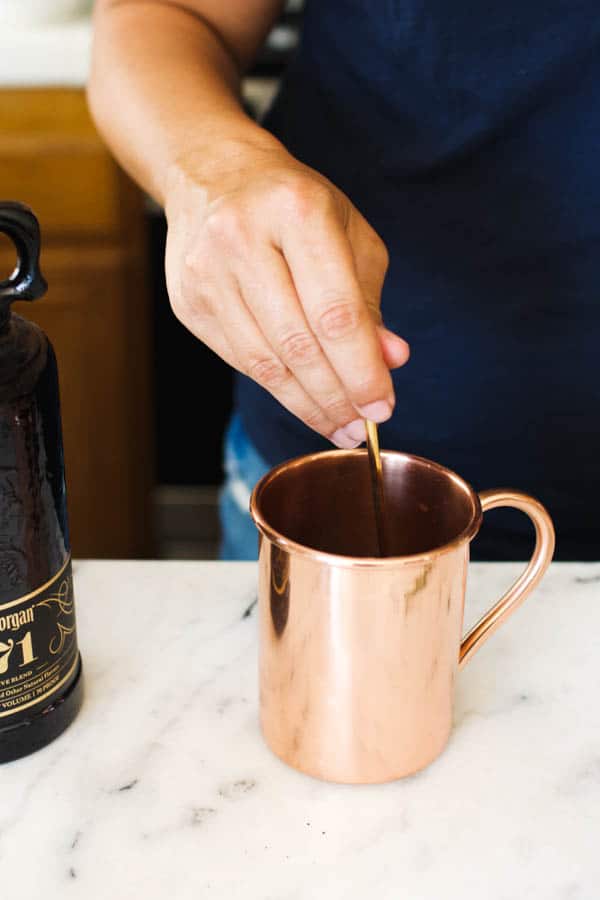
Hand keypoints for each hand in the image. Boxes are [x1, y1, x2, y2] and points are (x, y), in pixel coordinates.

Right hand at [164, 137, 409, 446]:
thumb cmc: (295, 205)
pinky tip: (304, 402)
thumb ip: (369, 301)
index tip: (383, 407)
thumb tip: (390, 361)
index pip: (336, 311)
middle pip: (298, 343)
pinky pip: (240, 361)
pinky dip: (278, 388)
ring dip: (307, 404)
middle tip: (362, 428)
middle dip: (336, 396)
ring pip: (265, 362)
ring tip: (338, 426)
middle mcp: (242, 237)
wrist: (211, 176)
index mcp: (297, 210)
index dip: (362, 369)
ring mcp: (206, 272)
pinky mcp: (187, 302)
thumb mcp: (347, 235)